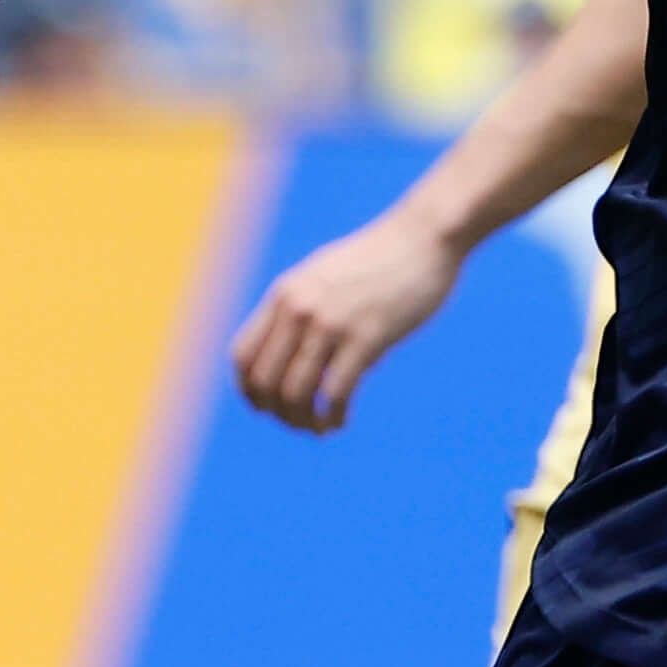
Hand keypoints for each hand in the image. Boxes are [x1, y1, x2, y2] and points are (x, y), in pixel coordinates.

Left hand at [230, 210, 465, 431]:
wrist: (423, 237)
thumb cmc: (378, 258)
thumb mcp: (323, 275)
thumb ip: (300, 306)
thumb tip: (290, 347)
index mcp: (285, 294)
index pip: (243, 355)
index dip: (248, 391)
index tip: (265, 407)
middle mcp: (300, 309)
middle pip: (264, 382)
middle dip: (276, 413)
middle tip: (297, 422)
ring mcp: (332, 323)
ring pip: (296, 393)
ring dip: (302, 422)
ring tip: (319, 428)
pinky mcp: (367, 338)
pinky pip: (335, 394)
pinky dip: (332, 418)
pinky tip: (340, 423)